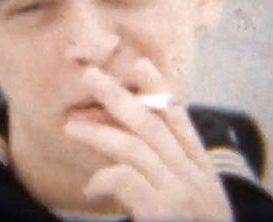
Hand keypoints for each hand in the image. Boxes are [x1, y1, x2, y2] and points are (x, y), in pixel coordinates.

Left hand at [64, 60, 232, 221]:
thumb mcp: (195, 207)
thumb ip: (172, 183)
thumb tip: (133, 168)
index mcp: (201, 171)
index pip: (179, 119)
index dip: (160, 90)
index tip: (140, 64)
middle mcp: (193, 176)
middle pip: (153, 124)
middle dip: (120, 95)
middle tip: (91, 76)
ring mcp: (181, 192)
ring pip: (137, 146)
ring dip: (101, 132)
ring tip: (71, 126)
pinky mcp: (165, 211)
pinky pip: (128, 179)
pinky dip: (107, 177)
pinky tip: (92, 187)